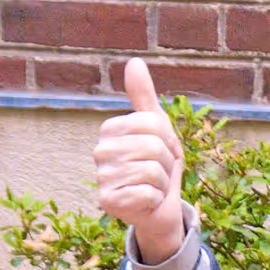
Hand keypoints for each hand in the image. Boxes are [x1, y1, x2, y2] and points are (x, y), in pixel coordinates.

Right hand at [95, 58, 185, 263]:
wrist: (160, 208)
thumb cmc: (158, 165)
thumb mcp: (157, 128)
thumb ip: (144, 96)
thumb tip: (134, 61)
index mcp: (110, 130)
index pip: (153, 124)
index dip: (169, 140)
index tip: (162, 151)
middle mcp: (100, 152)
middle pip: (154, 147)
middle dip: (167, 163)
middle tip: (158, 172)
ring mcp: (101, 178)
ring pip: (152, 171)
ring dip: (162, 183)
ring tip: (152, 186)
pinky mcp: (108, 202)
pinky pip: (147, 192)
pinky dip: (155, 199)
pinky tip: (146, 202)